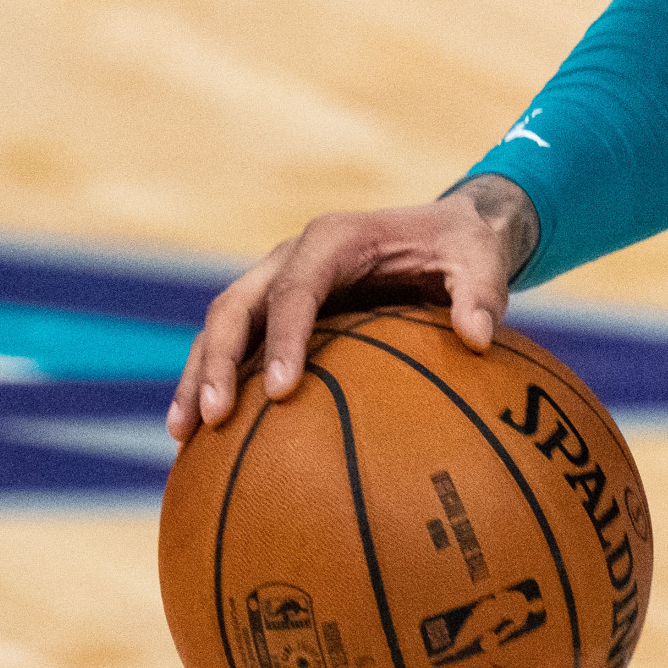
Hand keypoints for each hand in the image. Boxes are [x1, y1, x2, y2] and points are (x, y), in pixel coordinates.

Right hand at [166, 176, 537, 441]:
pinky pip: (236, 345)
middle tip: (213, 417)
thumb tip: (478, 338)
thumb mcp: (483, 261)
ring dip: (198, 377)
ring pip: (222, 327)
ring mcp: (277, 282)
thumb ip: (481, 294)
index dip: (284, 337)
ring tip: (183, 435)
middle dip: (216, 360)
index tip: (281, 389)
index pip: (297, 289)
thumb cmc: (464, 248)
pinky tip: (202, 437)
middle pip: (236, 306)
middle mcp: (292, 256)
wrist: (448, 230)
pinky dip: (214, 382)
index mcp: (335, 239)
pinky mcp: (276, 309)